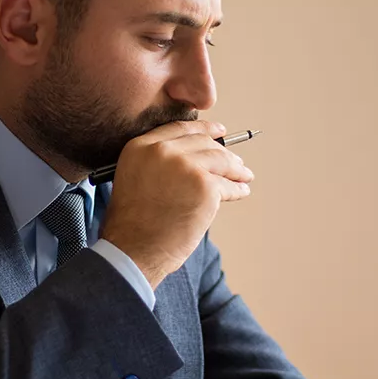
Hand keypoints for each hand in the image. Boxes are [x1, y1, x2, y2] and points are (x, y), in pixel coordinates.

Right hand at [100, 120, 253, 288]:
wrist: (134, 249)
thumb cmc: (133, 224)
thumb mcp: (134, 179)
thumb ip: (158, 163)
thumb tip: (195, 157)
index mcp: (141, 147)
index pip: (180, 128)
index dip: (204, 128)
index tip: (219, 131)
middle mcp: (162, 151)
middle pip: (203, 143)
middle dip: (224, 152)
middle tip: (235, 162)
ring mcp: (185, 167)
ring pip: (220, 161)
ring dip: (236, 170)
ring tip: (244, 176)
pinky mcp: (205, 186)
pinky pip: (228, 185)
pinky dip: (237, 189)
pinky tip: (241, 191)